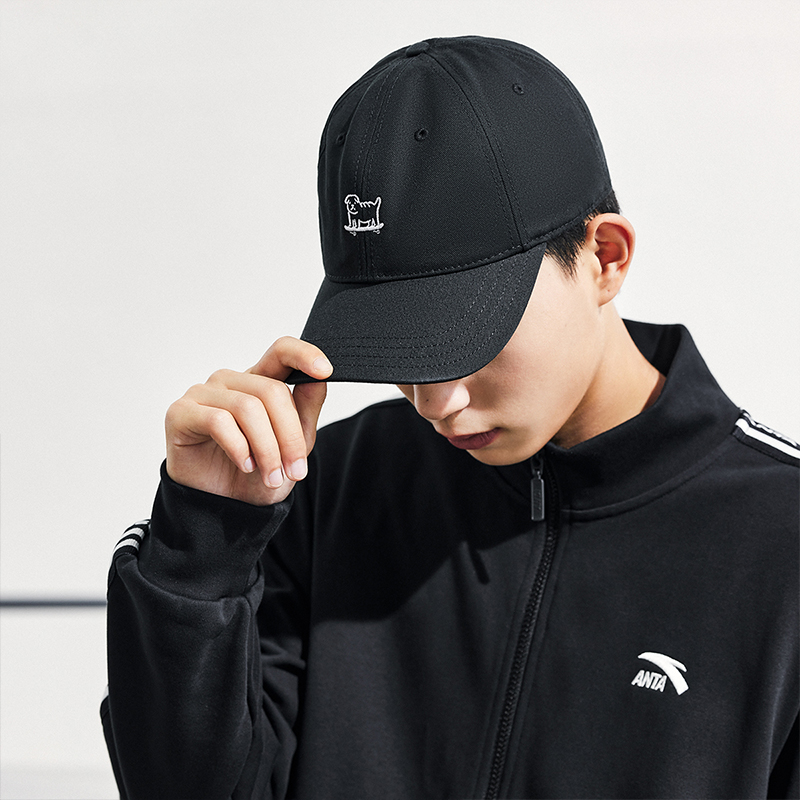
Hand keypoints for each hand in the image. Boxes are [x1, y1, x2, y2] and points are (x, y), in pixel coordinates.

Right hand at [164, 337, 331, 505]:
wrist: (223, 509)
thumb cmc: (254, 475)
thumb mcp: (292, 446)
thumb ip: (305, 411)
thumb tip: (319, 379)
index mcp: (259, 383)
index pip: (281, 351)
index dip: (304, 354)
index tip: (325, 370)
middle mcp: (231, 382)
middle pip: (272, 391)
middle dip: (290, 436)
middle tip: (295, 470)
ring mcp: (203, 393)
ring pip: (248, 408)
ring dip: (267, 449)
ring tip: (272, 476)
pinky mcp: (181, 412)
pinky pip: (219, 421)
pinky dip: (239, 448)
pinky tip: (244, 465)